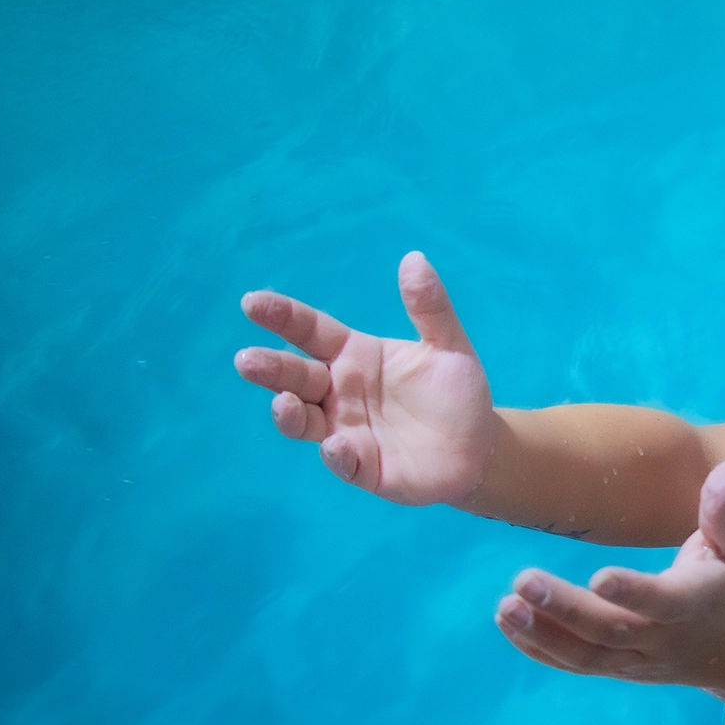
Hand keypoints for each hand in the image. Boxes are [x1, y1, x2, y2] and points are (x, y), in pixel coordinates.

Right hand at [235, 251, 495, 504]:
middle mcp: (339, 391)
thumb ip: (430, 308)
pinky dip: (335, 454)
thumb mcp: (448, 346)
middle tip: (247, 360)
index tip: (252, 303)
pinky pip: (341, 461)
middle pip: (295, 376)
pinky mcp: (362, 466)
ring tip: (283, 402)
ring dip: (288, 413)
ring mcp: (345, 430)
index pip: (309, 331)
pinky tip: (336, 445)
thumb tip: (414, 259)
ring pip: (303, 421)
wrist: (478, 447)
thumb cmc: (454, 393)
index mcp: (354, 355)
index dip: (282, 316)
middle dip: (269, 368)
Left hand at [494, 460, 724, 685]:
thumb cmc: (724, 585)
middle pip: (610, 631)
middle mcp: (661, 639)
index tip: (597, 575)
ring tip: (504, 606)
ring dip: (542, 634)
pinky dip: (537, 648)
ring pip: (585, 656)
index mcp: (692, 604)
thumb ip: (723, 512)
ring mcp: (633, 660)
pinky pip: (573, 665)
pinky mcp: (613, 668)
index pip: (661, 602)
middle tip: (523, 581)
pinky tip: (506, 621)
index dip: (632, 592)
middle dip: (566, 610)